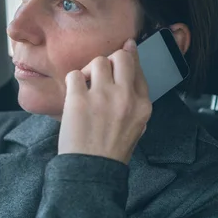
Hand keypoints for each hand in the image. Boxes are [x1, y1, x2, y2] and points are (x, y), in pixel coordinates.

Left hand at [58, 39, 151, 163]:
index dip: (130, 55)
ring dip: (91, 69)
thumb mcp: (138, 125)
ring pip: (98, 61)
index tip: (126, 48)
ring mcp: (103, 97)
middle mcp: (126, 97)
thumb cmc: (113, 149)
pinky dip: (74, 81)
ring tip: (87, 85)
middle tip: (103, 72)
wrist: (92, 169)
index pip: (139, 69)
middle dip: (112, 59)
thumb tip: (132, 71)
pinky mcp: (79, 100)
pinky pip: (75, 74)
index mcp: (143, 105)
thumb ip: (136, 100)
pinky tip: (75, 94)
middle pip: (121, 57)